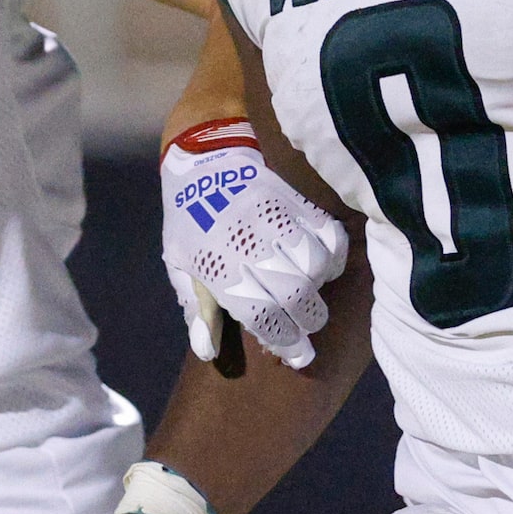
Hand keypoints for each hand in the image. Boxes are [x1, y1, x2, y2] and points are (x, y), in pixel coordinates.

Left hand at [161, 120, 346, 369]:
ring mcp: (275, 220)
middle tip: (310, 325)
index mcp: (217, 265)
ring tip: (314, 292)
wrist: (203, 158)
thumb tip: (206, 352)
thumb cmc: (189, 218)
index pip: (260, 314)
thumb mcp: (178, 263)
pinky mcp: (295, 200)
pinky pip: (328, 233)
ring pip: (314, 264)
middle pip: (294, 294)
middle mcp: (249, 245)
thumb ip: (197, 308)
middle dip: (308, 319)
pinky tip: (326, 263)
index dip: (284, 340)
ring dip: (320, 286)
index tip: (299, 355)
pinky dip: (334, 254)